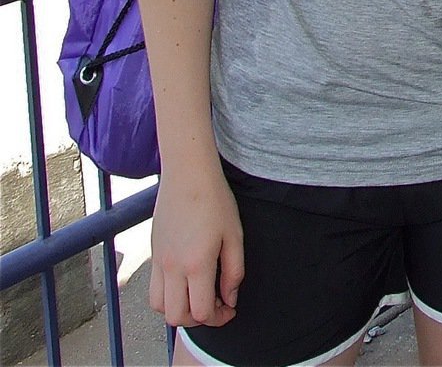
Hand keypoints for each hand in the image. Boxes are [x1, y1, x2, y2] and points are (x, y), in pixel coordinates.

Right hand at [148, 163, 243, 327]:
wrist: (188, 175)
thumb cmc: (215, 200)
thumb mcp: (235, 235)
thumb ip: (234, 271)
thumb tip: (229, 299)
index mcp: (197, 263)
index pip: (200, 312)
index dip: (217, 318)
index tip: (229, 310)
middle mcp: (173, 267)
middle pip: (176, 317)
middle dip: (197, 321)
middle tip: (215, 306)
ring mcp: (158, 262)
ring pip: (159, 307)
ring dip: (178, 311)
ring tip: (198, 296)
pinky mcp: (152, 254)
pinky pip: (152, 290)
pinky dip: (166, 298)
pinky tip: (185, 283)